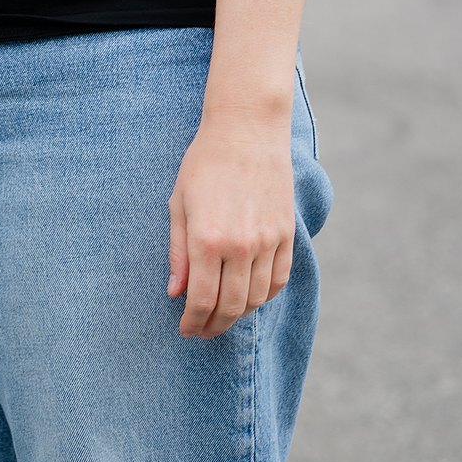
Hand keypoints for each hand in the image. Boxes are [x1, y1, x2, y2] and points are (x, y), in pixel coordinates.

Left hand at [167, 112, 293, 337]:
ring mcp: (268, 242)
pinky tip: (250, 296)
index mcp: (207, 239)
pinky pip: (279, 280)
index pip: (201, 300)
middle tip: (202, 331)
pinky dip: (264, 296)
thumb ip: (178, 252)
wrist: (247, 131)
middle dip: (214, 325)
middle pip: (231, 307)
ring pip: (257, 298)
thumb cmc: (204, 164)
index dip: (192, 322)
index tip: (186, 330)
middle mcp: (240, 246)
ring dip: (239, 314)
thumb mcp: (179, 203)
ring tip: (223, 316)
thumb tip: (175, 293)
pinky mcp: (286, 234)